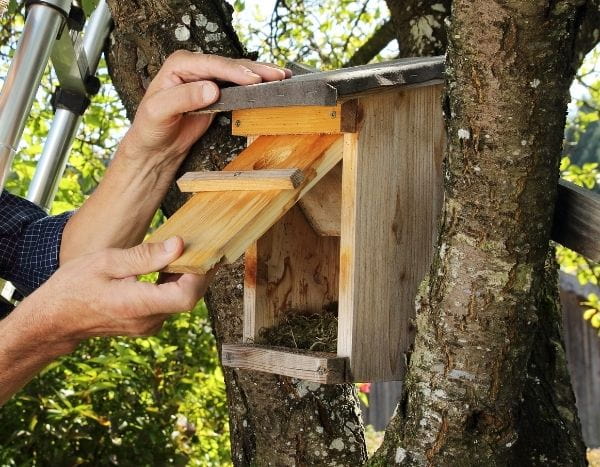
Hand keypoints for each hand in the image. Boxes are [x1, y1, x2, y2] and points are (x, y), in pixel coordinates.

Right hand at [19, 236, 211, 347]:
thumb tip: (179, 245)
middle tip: (202, 246)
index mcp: (138, 305)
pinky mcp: (146, 324)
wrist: (54, 319)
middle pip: (189, 298)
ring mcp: (148, 326)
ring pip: (182, 301)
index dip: (201, 274)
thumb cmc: (74, 287)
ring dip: (188, 277)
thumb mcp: (107, 262)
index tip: (204, 251)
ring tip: (186, 251)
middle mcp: (148, 321)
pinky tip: (170, 266)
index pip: (186, 296)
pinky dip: (175, 284)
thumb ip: (146, 255)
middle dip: (199, 271)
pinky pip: (170, 303)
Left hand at [120, 51, 290, 167]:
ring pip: (239, 73)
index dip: (234, 71)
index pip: (212, 65)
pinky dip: (256, 86)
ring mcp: (209, 79)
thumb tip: (212, 89)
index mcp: (180, 65)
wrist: (156, 146)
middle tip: (277, 76)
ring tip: (282, 77)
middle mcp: (196, 67)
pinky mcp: (218, 93)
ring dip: (261, 75)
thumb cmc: (151, 128)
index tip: (253, 79)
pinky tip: (271, 86)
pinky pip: (240, 86)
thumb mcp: (160, 111)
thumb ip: (184, 98)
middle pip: (230, 65)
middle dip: (256, 70)